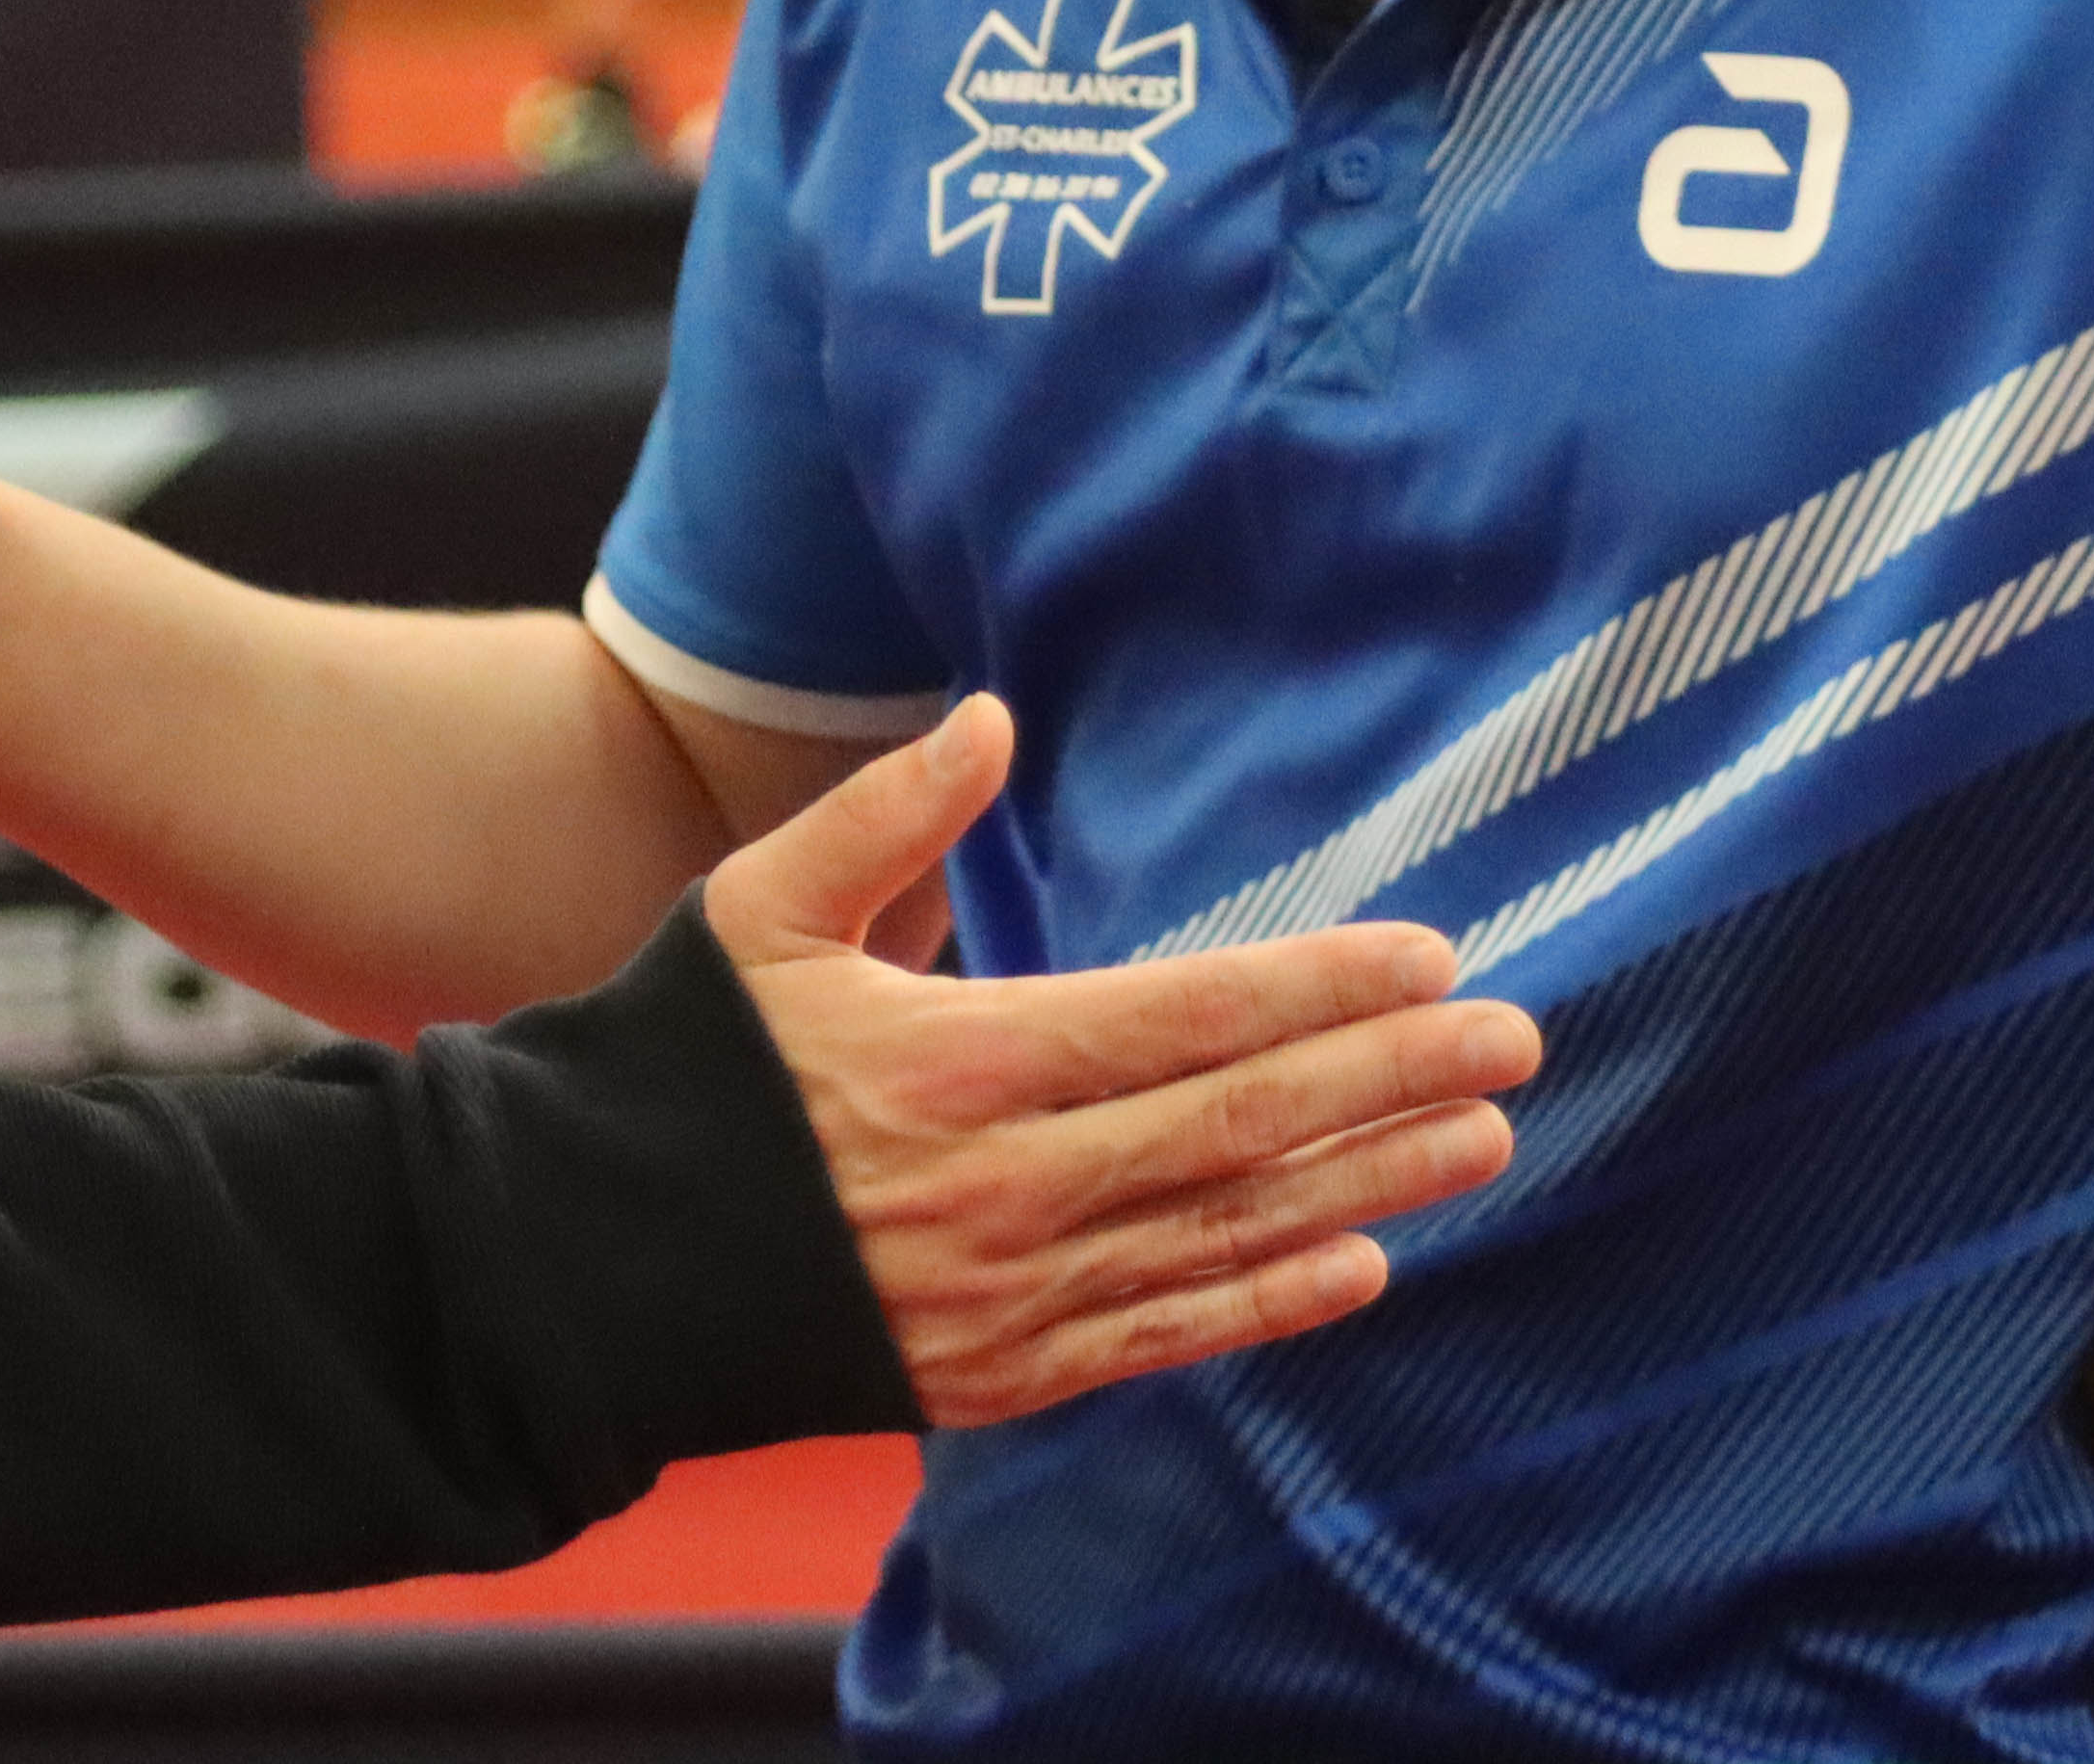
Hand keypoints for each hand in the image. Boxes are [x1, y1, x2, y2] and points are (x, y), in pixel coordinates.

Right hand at [705, 698, 1540, 1427]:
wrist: (577, 1272)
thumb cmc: (678, 1069)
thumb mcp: (762, 913)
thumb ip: (888, 816)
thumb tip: (992, 717)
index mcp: (960, 1062)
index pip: (1187, 1017)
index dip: (1320, 986)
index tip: (1429, 956)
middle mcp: (1006, 1188)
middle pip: (1240, 1124)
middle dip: (1390, 1078)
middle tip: (1516, 1040)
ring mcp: (1007, 1296)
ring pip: (1227, 1234)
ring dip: (1368, 1186)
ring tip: (1482, 1142)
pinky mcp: (996, 1376)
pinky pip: (1165, 1337)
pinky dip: (1270, 1304)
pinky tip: (1362, 1266)